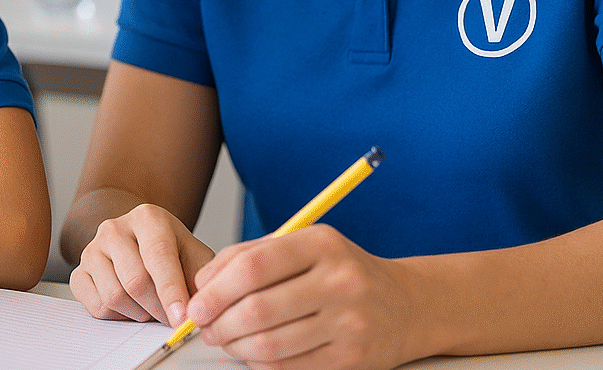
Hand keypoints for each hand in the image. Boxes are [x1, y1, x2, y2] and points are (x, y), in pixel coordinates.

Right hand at [69, 203, 215, 325]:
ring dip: (139, 314)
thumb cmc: (173, 253)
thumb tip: (198, 311)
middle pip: (135, 281)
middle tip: (172, 318)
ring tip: (151, 307)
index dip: (171, 292)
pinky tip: (131, 306)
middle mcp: (114, 228)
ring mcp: (92, 249)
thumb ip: (202, 281)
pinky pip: (96, 307)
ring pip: (114, 297)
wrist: (141, 244)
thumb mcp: (195, 258)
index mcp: (147, 218)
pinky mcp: (79, 272)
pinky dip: (118, 317)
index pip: (158, 256)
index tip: (181, 318)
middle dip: (158, 309)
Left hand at [187, 224, 414, 369]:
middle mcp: (339, 280)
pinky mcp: (353, 357)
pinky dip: (261, 363)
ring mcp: (349, 321)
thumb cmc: (341, 272)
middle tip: (205, 328)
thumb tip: (201, 284)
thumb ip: (250, 256)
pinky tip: (254, 353)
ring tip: (226, 340)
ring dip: (236, 346)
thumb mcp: (303, 247)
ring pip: (270, 343)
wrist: (407, 305)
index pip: (252, 267)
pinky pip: (290, 366)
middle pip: (256, 309)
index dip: (214, 290)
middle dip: (219, 323)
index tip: (195, 305)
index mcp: (320, 244)